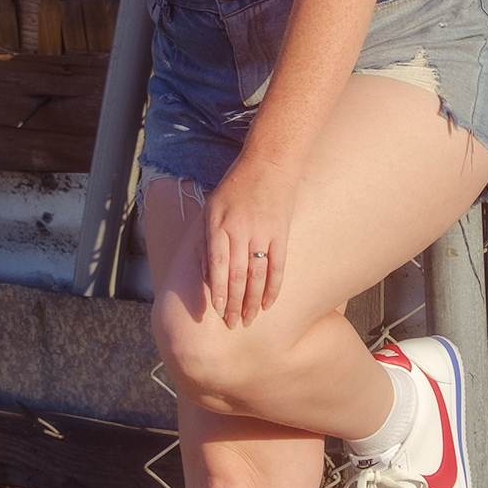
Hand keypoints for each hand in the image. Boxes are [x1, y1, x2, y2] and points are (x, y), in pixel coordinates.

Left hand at [200, 156, 295, 328]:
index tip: (216, 311)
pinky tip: (268, 303)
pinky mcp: (281, 233)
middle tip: (232, 324)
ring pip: (258, 275)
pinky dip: (273, 287)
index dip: (217, 290)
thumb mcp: (212, 208)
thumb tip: (205, 274)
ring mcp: (263, 232)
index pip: (217, 265)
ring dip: (252, 301)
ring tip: (248, 319)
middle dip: (233, 303)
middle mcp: (241, 230)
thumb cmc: (235, 186)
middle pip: (237, 275)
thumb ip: (207, 240)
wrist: (269, 163)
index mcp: (220, 224)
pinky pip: (278, 266)